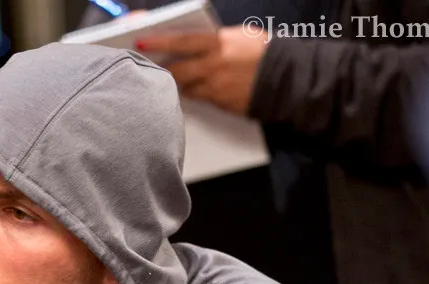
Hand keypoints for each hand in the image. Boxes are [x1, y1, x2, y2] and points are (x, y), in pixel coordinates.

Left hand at [138, 27, 266, 115]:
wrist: (287, 79)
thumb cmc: (264, 52)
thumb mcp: (240, 36)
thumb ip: (215, 40)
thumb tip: (193, 44)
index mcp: (219, 42)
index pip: (181, 41)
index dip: (159, 42)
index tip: (141, 42)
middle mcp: (214, 64)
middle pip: (177, 70)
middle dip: (163, 70)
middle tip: (150, 69)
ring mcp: (215, 85)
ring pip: (185, 87)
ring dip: (177, 84)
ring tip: (170, 81)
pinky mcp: (219, 102)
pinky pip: (199, 98)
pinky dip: (194, 94)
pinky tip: (191, 91)